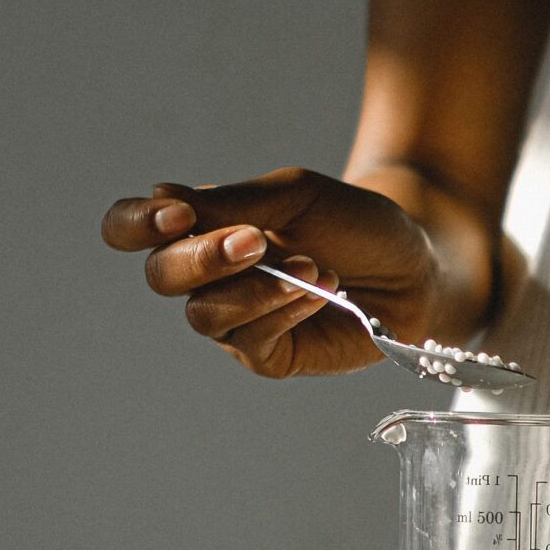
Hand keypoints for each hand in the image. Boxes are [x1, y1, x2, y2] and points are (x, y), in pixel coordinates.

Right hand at [99, 169, 445, 377]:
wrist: (418, 262)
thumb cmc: (355, 223)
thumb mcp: (296, 195)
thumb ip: (233, 200)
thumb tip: (160, 195)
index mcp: (202, 227)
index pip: (132, 230)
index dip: (136, 225)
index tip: (175, 214)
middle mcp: (209, 277)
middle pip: (162, 277)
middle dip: (203, 258)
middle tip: (256, 240)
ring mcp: (237, 320)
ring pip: (205, 315)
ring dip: (254, 289)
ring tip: (314, 265)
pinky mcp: (269, 355)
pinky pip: (251, 341)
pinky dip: (282, 312)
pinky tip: (319, 292)